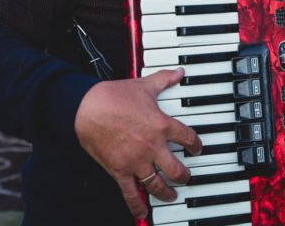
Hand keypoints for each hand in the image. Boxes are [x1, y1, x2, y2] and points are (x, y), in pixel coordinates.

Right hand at [74, 68, 202, 219]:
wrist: (87, 108)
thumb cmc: (114, 96)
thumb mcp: (143, 86)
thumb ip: (163, 80)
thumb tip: (178, 72)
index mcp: (161, 126)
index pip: (188, 138)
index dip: (196, 145)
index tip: (197, 148)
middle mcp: (152, 147)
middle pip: (176, 169)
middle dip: (184, 176)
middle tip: (186, 177)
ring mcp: (136, 161)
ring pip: (157, 184)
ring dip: (166, 192)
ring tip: (171, 195)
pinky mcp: (120, 170)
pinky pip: (130, 193)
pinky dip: (137, 205)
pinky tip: (142, 213)